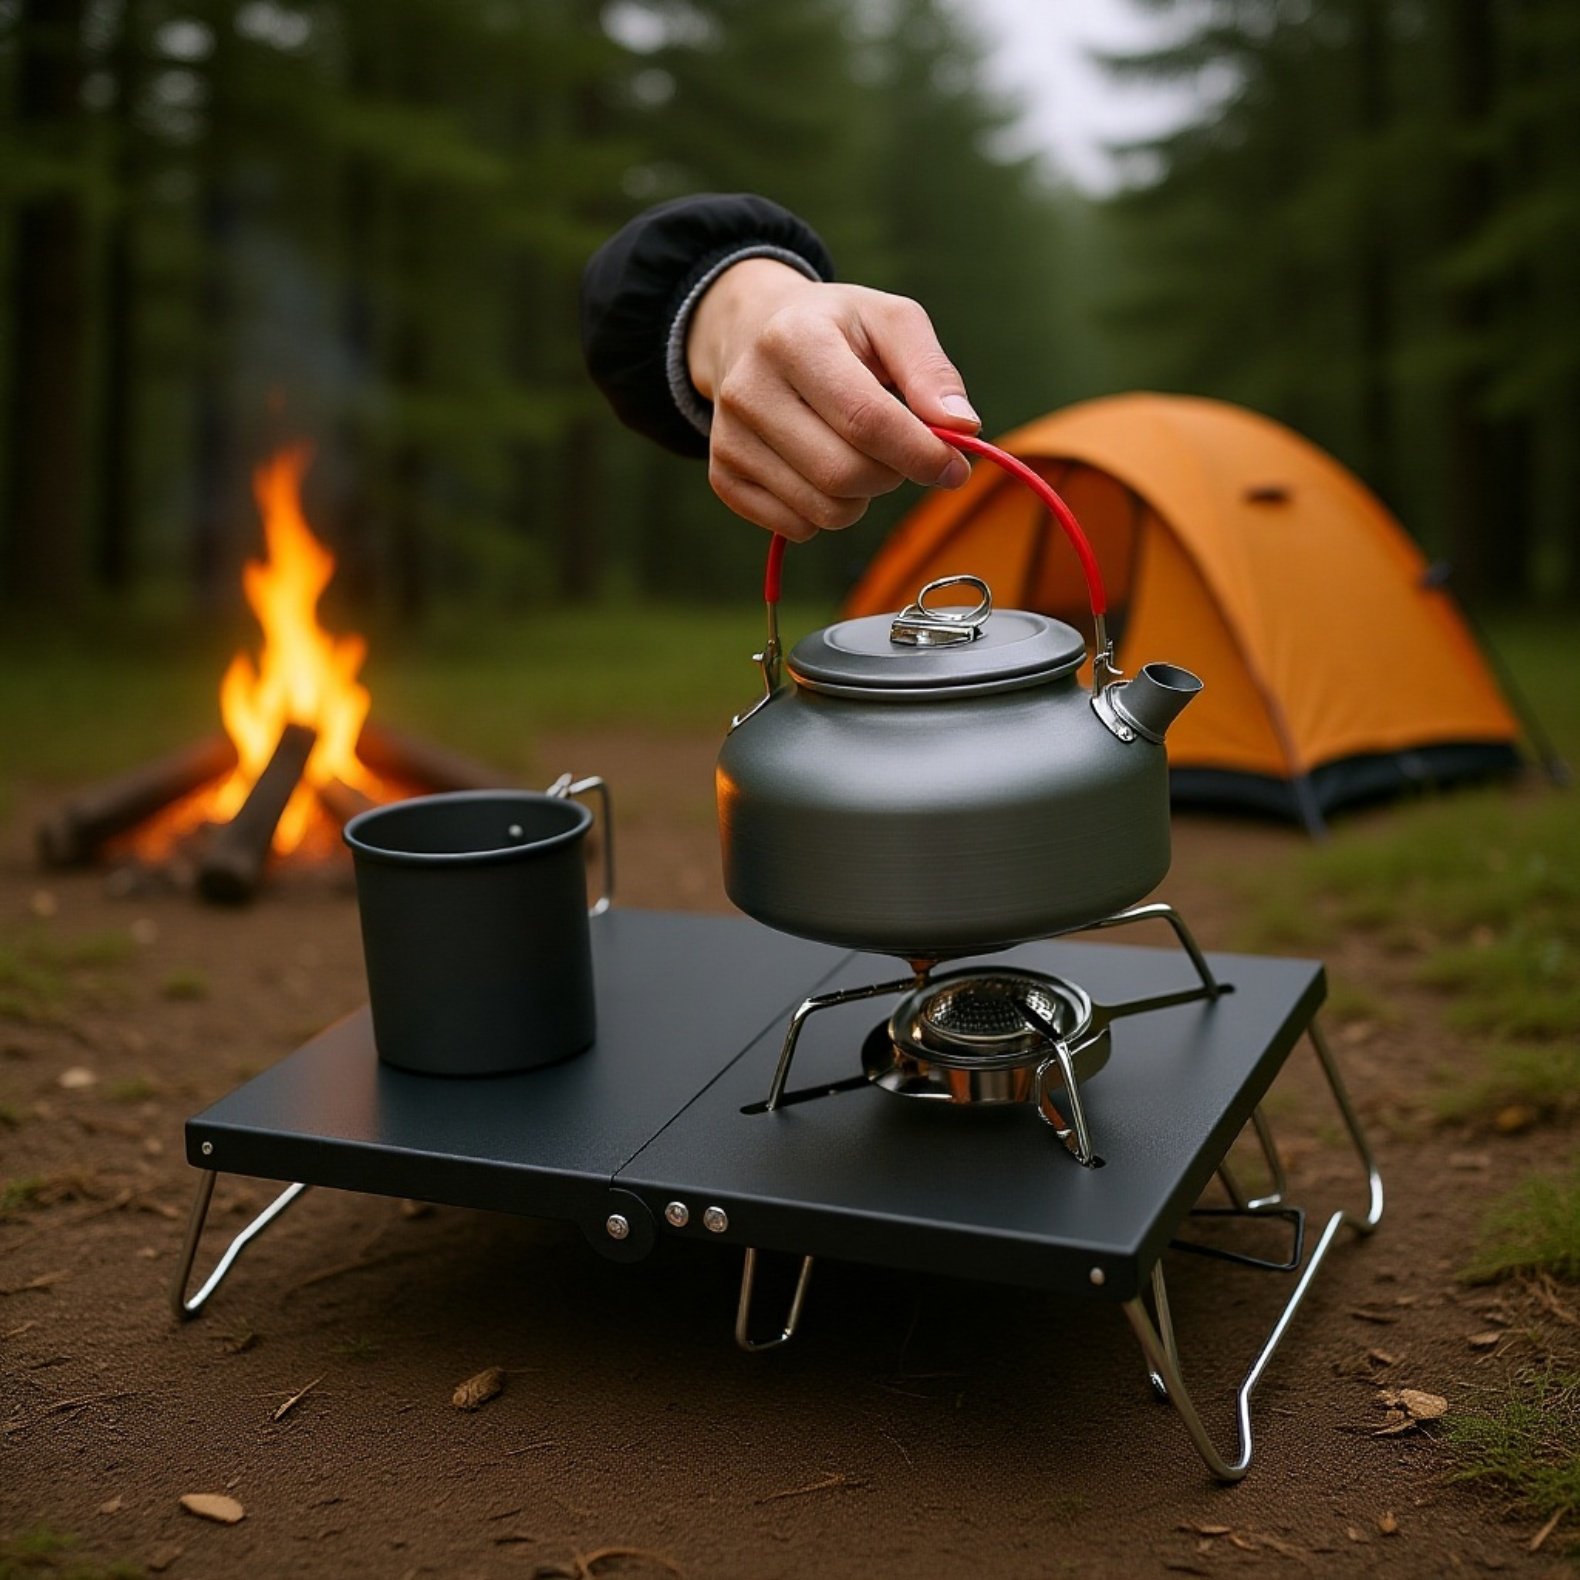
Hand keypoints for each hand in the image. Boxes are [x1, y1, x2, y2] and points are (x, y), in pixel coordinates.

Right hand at [686, 258, 979, 540]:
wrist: (749, 332)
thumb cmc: (834, 329)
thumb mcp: (889, 321)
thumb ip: (931, 369)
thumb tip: (962, 427)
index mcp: (793, 340)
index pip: (866, 420)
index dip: (920, 453)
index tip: (953, 466)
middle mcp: (749, 390)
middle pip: (845, 474)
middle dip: (892, 475)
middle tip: (900, 452)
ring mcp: (729, 438)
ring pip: (823, 510)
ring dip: (862, 498)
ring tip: (858, 456)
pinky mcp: (723, 477)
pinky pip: (796, 528)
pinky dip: (825, 512)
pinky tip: (821, 471)